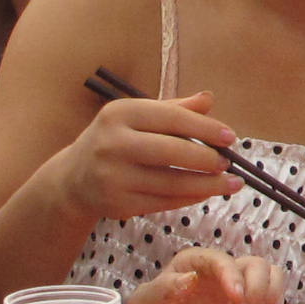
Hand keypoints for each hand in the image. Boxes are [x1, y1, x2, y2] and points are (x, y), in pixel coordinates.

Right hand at [64, 92, 240, 220]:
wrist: (74, 178)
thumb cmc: (117, 139)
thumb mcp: (138, 116)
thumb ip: (174, 109)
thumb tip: (209, 99)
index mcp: (120, 113)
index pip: (172, 118)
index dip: (205, 129)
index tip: (230, 137)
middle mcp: (112, 143)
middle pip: (171, 152)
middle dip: (207, 159)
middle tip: (229, 163)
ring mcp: (112, 176)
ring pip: (171, 183)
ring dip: (207, 185)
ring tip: (230, 183)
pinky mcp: (117, 204)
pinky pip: (163, 202)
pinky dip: (190, 198)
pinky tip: (206, 193)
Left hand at [120, 248, 283, 303]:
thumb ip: (165, 288)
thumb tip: (190, 278)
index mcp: (192, 264)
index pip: (221, 259)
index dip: (232, 274)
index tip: (235, 296)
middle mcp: (218, 273)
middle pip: (256, 264)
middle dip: (255, 289)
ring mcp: (234, 292)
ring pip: (271, 275)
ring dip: (267, 297)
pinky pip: (273, 300)